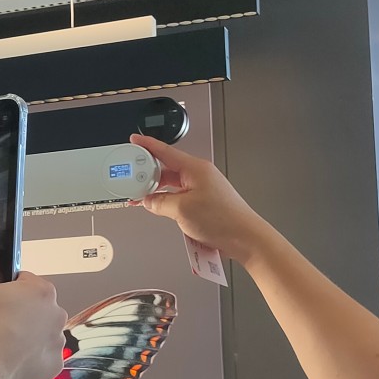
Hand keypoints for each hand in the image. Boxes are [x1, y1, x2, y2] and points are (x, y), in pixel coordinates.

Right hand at [0, 222, 67, 378]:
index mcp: (40, 289)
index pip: (23, 280)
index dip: (2, 290)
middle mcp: (56, 313)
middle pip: (32, 305)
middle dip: (15, 311)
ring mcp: (57, 341)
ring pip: (37, 329)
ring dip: (22, 333)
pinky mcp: (54, 365)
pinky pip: (40, 354)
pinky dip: (27, 355)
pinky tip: (7, 359)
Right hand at [130, 133, 275, 265]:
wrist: (245, 237)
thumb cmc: (224, 220)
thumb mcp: (181, 210)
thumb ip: (160, 202)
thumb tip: (149, 200)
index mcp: (195, 168)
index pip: (165, 151)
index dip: (147, 145)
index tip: (135, 140)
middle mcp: (200, 175)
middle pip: (167, 168)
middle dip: (148, 175)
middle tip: (133, 182)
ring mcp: (202, 187)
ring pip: (172, 184)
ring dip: (158, 191)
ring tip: (144, 200)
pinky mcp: (204, 200)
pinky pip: (180, 195)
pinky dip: (168, 200)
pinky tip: (162, 209)